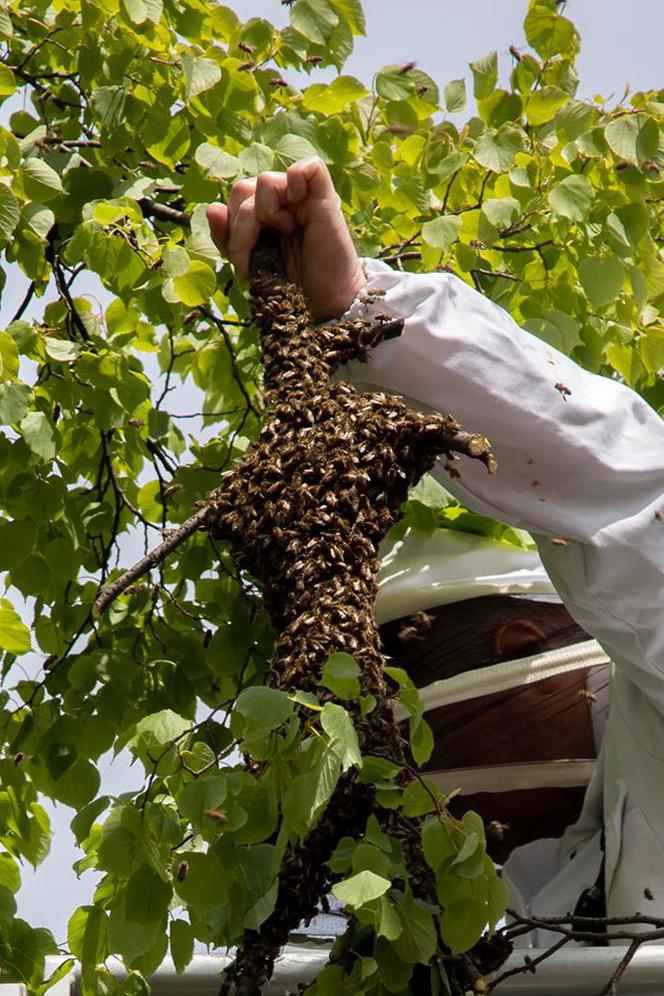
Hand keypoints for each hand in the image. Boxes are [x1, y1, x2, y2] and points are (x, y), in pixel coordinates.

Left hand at [206, 157, 366, 321]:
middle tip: (255, 257)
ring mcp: (301, 197)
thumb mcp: (250, 264)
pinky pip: (306, 167)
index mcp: (262, 213)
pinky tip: (296, 214)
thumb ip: (229, 239)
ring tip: (283, 234)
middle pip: (242, 188)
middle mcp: (280, 201)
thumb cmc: (293, 284)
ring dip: (264, 212)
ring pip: (265, 181)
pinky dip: (296, 183)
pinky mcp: (324, 196)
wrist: (325, 302)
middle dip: (241, 228)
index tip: (243, 262)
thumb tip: (213, 208)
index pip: (233, 200)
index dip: (230, 228)